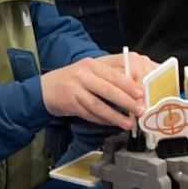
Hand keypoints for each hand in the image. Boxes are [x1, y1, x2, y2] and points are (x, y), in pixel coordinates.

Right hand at [41, 53, 155, 128]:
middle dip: (127, 102)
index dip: (129, 85)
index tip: (141, 94)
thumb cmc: (73, 79)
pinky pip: (90, 114)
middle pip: (108, 90)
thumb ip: (109, 76)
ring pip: (99, 105)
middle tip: (140, 110)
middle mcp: (83, 75)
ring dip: (116, 116)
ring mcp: (75, 90)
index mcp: (92, 64)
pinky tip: (112, 124)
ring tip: (128, 123)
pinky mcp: (70, 104)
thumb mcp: (89, 71)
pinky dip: (103, 120)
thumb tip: (133, 88)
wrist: (45, 88)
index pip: (114, 75)